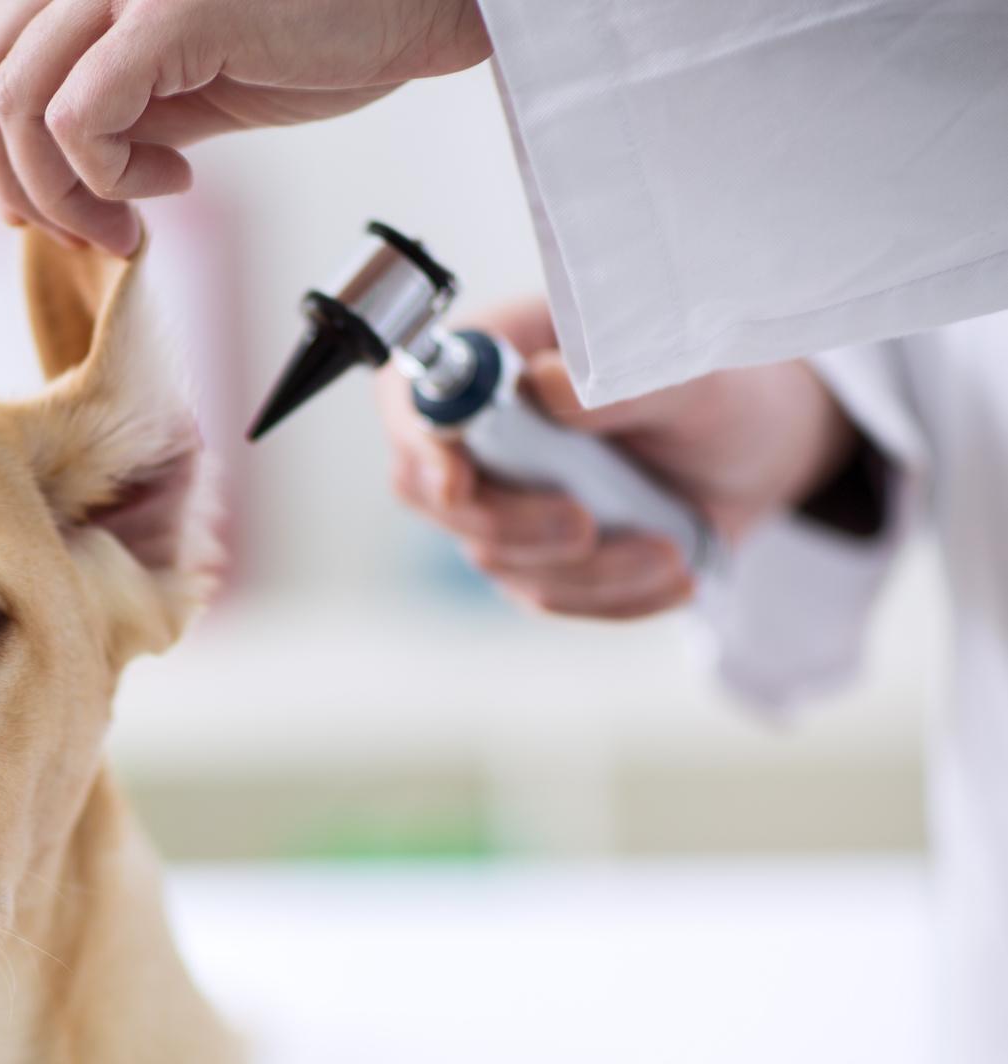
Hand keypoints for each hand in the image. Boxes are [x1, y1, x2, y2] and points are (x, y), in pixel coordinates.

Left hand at [0, 0, 491, 254]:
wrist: (422, 5)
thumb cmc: (320, 35)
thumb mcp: (186, 77)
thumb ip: (115, 108)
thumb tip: (48, 181)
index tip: (52, 211)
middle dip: (19, 180)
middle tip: (85, 231)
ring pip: (21, 106)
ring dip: (64, 193)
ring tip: (130, 221)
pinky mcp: (168, 12)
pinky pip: (78, 119)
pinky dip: (107, 178)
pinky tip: (176, 182)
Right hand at [376, 298, 860, 618]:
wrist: (757, 450)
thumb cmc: (714, 389)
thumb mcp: (684, 371)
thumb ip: (610, 379)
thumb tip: (541, 387)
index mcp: (488, 359)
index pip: (414, 405)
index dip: (425, 447)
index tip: (459, 482)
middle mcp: (476, 435)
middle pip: (440, 498)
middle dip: (514, 525)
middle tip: (586, 526)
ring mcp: (500, 503)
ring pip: (499, 558)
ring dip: (587, 568)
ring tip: (667, 547)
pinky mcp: (536, 559)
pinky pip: (550, 595)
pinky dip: (613, 596)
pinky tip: (670, 573)